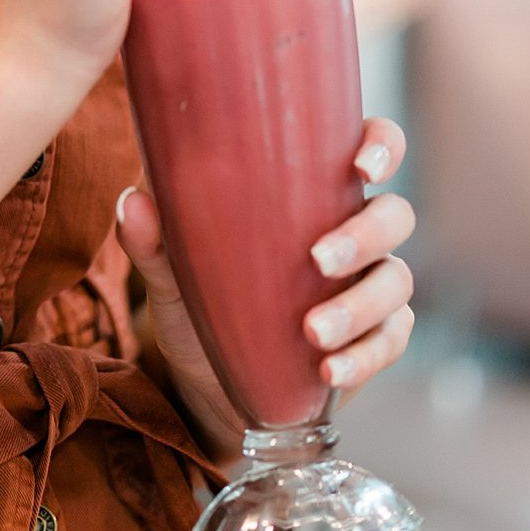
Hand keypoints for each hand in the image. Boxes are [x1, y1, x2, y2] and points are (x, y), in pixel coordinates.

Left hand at [115, 117, 416, 453]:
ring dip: (358, 305)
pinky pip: (390, 342)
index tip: (360, 165)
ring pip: (396, 281)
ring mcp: (368, 286)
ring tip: (311, 333)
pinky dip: (363, 357)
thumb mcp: (171, 271)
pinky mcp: (373, 341)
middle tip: (317, 259)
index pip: (371, 148)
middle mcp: (352, 232)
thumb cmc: (200, 301)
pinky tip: (328, 369)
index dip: (382, 146)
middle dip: (364, 235)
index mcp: (313, 192)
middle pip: (395, 215)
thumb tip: (132, 200)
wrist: (210, 384)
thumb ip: (153, 238)